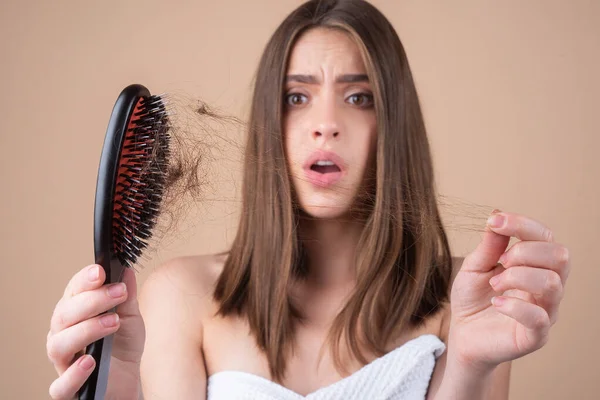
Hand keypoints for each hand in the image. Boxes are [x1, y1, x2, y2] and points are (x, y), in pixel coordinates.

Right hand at [47, 265, 144, 399]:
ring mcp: (63, 362)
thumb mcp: (130, 317)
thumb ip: (126, 296)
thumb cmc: (122, 345)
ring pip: (59, 345)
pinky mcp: (68, 389)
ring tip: (113, 322)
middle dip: (92, 300)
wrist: (127, 379)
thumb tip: (126, 270)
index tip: (101, 271)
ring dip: (87, 330)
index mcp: (75, 314)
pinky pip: (61, 385)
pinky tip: (90, 361)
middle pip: (64, 315)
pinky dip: (74, 373)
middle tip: (119, 293)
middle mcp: (62, 335)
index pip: (72, 292)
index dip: (83, 280)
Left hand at [448, 210, 570, 371]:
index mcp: (535, 265)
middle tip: (501, 261)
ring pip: (552, 282)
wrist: (463, 334)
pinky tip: (497, 303)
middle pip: (560, 256)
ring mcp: (546, 311)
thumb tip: (498, 214)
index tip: (495, 222)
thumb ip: (488, 245)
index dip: (522, 224)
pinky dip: (514, 306)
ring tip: (495, 284)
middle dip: (525, 251)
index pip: (545, 236)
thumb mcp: (474, 267)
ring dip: (517, 276)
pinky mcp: (536, 335)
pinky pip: (539, 317)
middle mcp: (547, 285)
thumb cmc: (473, 299)